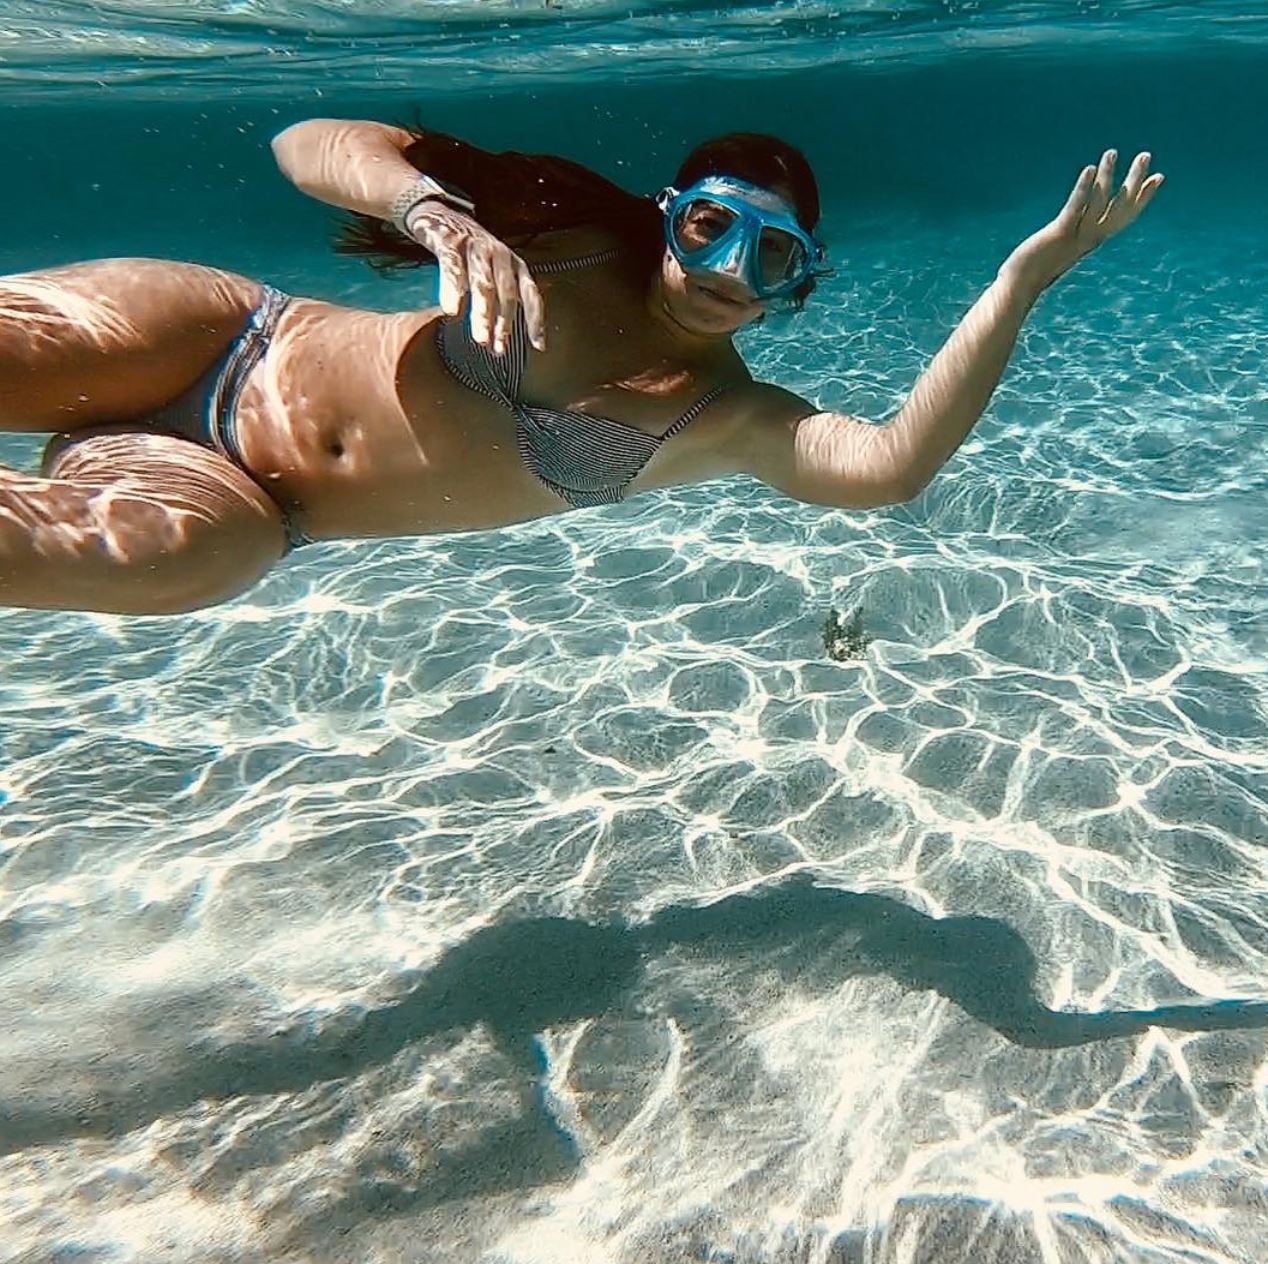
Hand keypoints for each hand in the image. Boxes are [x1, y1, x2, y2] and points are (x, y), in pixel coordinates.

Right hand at [404, 203, 546, 352]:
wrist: (442, 215)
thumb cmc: (471, 253)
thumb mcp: (494, 273)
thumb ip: (501, 299)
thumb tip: (503, 338)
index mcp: (514, 264)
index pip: (531, 294)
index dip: (535, 320)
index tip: (538, 345)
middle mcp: (499, 254)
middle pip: (506, 292)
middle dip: (504, 323)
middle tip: (498, 347)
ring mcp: (475, 246)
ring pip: (482, 283)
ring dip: (482, 313)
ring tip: (480, 338)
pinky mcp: (449, 241)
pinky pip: (452, 267)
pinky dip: (452, 289)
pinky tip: (452, 310)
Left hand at [1000, 150, 1164, 295]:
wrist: (1018, 287)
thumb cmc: (1034, 269)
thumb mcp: (1059, 248)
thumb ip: (1070, 235)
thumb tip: (1072, 225)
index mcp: (1093, 240)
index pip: (1124, 216)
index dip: (1143, 197)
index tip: (1158, 176)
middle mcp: (1090, 238)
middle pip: (1120, 207)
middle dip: (1135, 181)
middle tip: (1145, 154)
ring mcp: (1075, 236)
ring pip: (1099, 203)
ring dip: (1107, 176)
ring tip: (1112, 152)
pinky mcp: (1058, 234)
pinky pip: (1075, 208)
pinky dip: (1083, 188)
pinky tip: (1088, 169)